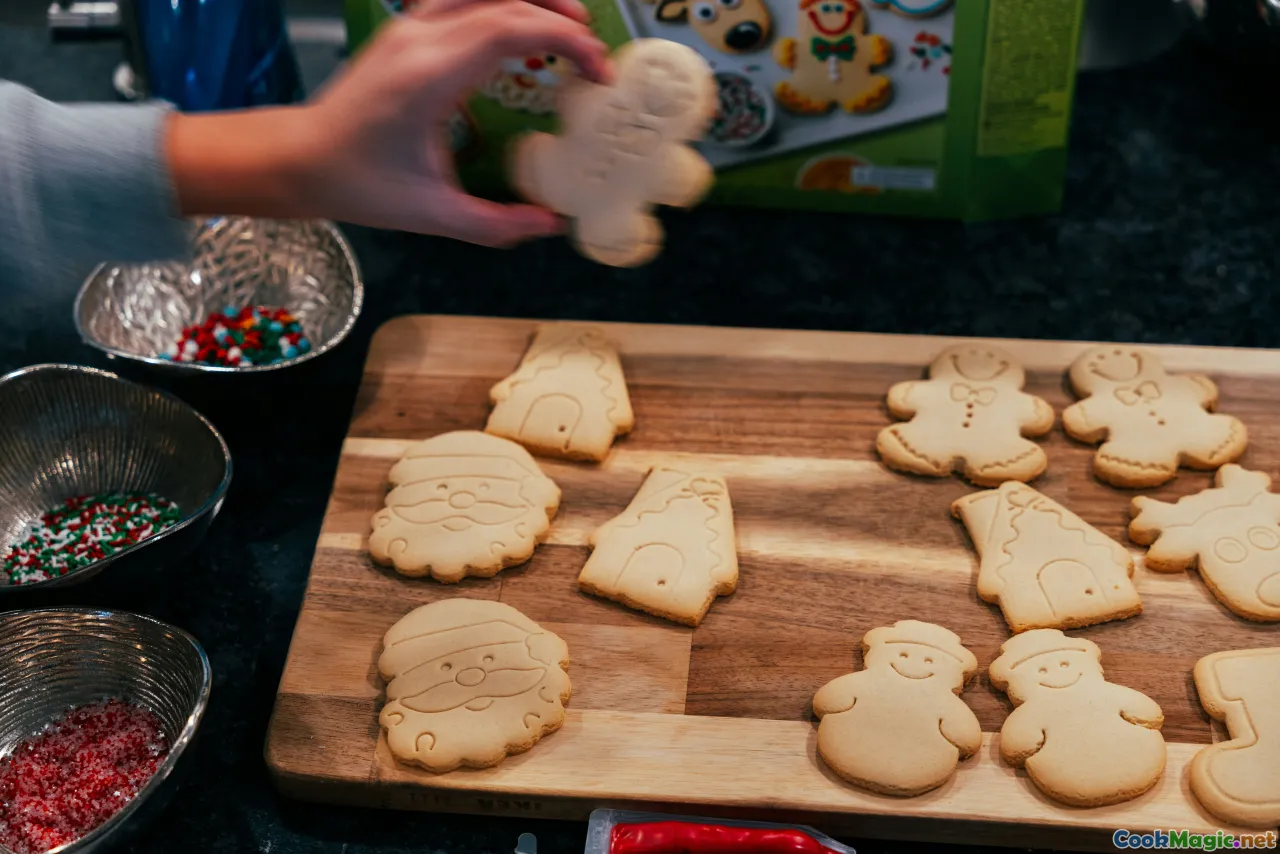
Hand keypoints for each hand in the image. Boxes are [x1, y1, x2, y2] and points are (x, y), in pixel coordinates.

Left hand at [168, 0, 609, 246]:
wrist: (297, 159)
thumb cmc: (359, 184)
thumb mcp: (433, 215)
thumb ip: (498, 224)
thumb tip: (551, 224)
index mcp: (430, 76)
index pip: (511, 29)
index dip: (566, 42)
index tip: (596, 73)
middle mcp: (420, 38)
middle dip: (562, 17)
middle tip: (594, 53)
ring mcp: (410, 26)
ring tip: (570, 24)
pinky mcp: (406, 28)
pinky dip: (502, 3)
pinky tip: (524, 26)